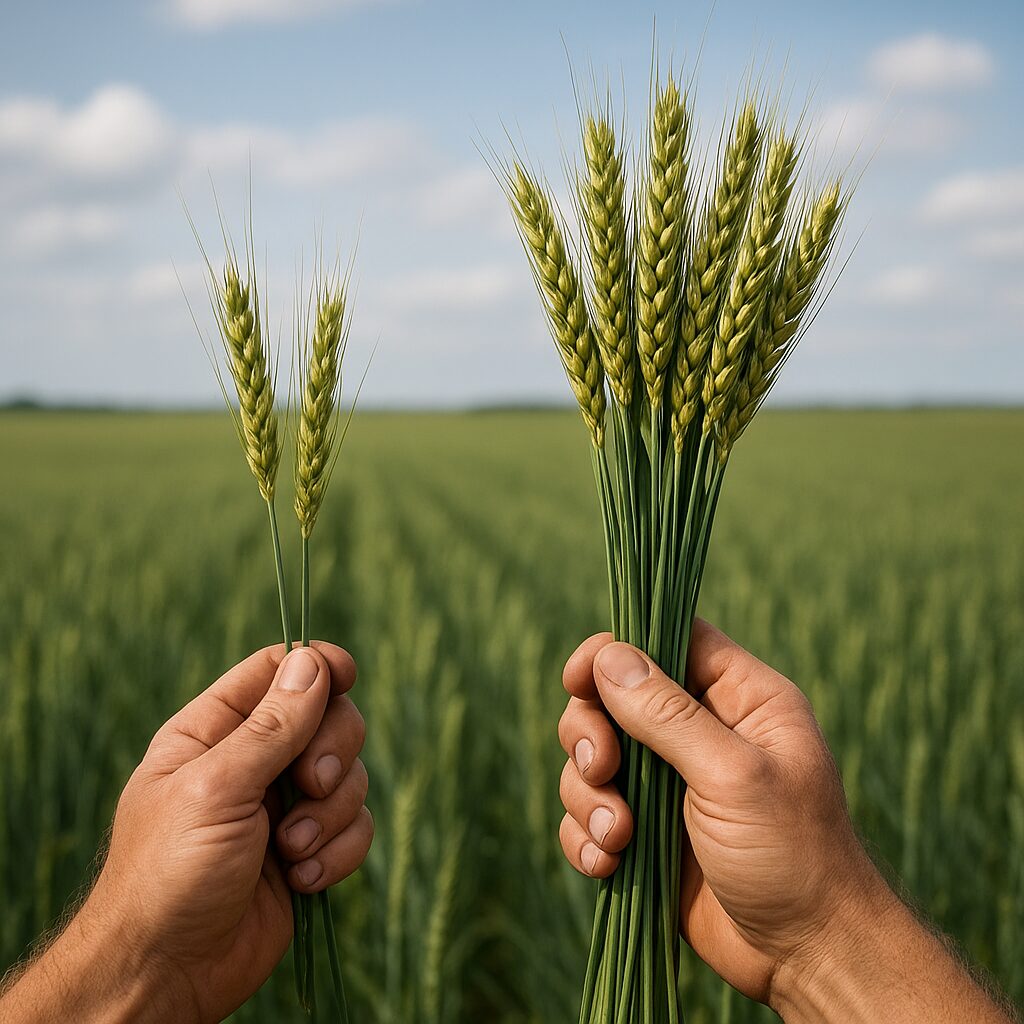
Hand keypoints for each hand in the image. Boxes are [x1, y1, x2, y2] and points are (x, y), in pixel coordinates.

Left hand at [1, 643, 372, 1023]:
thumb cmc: (169, 875)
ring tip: (290, 852)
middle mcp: (253, 762)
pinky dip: (338, 854)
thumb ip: (272, 726)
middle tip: (308, 786)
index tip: (346, 677)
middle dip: (331, 752)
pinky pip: (356, 828)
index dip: (317, 667)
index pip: (277, 671)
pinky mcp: (310, 851)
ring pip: (350, 775)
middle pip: (328, 718)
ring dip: (330, 815)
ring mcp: (284, 807)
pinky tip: (300, 882)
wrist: (166, 975)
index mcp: (214, 731)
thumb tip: (314, 661)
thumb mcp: (216, 788)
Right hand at [556, 622, 1012, 1021]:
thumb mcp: (733, 775)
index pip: (668, 640)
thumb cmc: (793, 854)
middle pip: (612, 697)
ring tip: (618, 836)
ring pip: (592, 758)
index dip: (616, 649)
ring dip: (588, 795)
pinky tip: (609, 863)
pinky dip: (586, 836)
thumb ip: (668, 714)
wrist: (806, 956)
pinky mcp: (645, 832)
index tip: (578, 677)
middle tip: (602, 767)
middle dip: (591, 733)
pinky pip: (589, 815)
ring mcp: (669, 783)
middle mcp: (700, 731)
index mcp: (739, 698)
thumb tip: (609, 656)